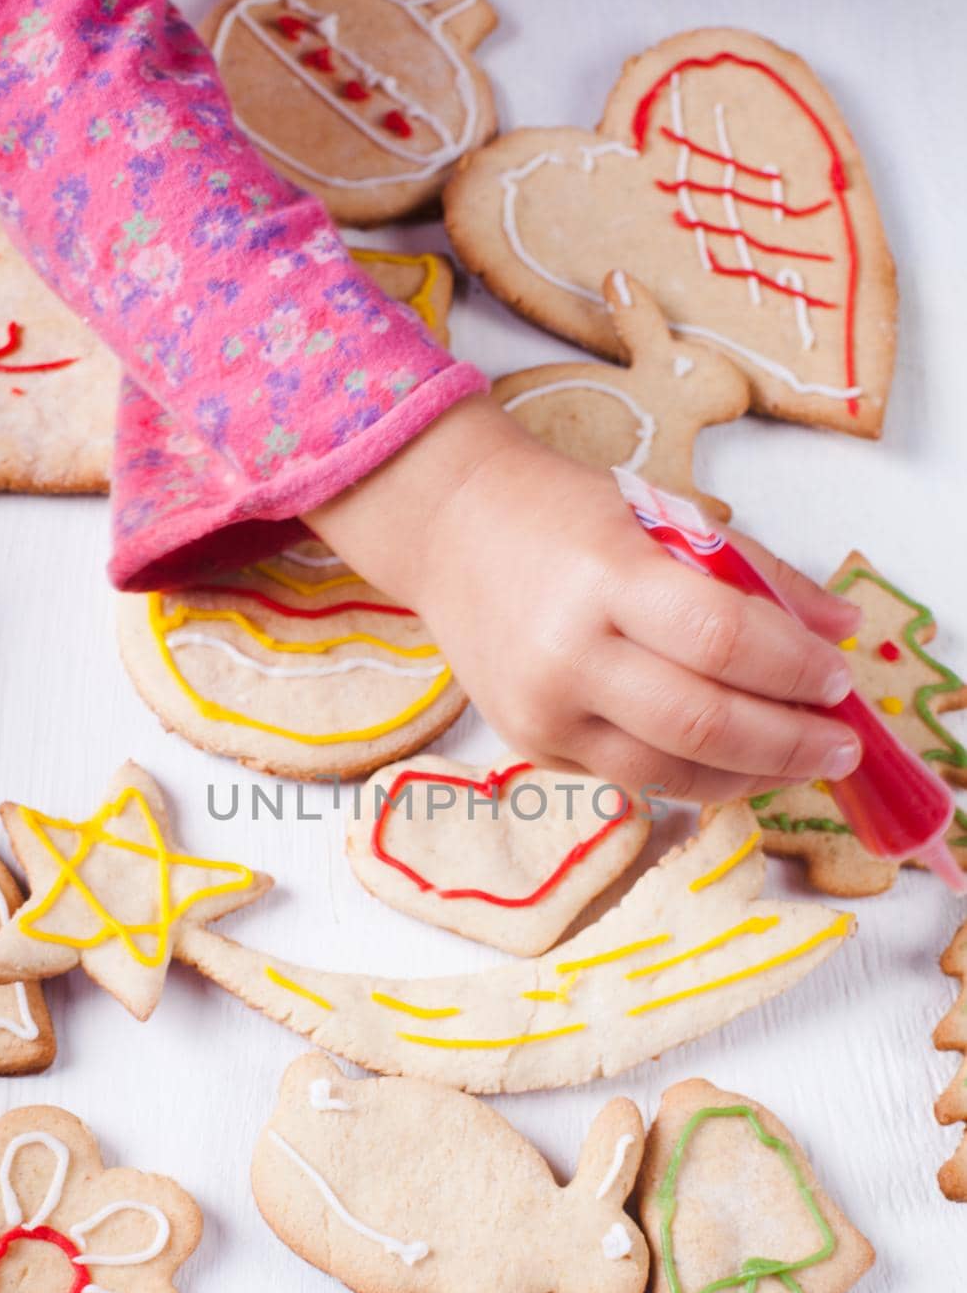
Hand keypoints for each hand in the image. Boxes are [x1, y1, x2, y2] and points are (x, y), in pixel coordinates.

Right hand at [307, 395, 861, 803]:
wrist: (450, 533)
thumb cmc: (564, 516)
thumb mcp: (664, 515)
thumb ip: (755, 572)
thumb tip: (841, 629)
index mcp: (605, 576)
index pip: (721, 636)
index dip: (793, 667)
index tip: (839, 678)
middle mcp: (566, 654)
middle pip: (701, 722)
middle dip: (788, 743)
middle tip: (842, 745)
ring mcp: (542, 711)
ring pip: (668, 772)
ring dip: (750, 776)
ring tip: (799, 763)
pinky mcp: (532, 746)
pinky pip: (631, 777)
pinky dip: (695, 776)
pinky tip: (735, 763)